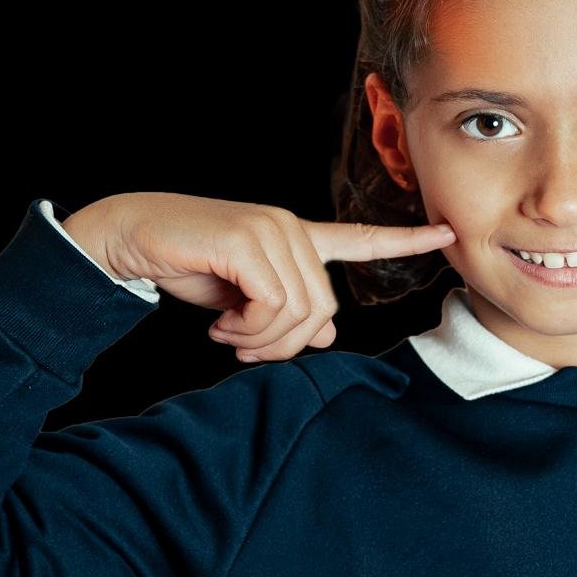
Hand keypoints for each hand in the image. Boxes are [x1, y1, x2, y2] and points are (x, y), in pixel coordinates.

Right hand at [71, 192, 456, 360]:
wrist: (128, 238)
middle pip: (323, 308)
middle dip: (285, 343)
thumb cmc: (185, 266)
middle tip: (242, 348)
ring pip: (300, 311)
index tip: (448, 235)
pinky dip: (248, 330)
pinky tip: (220, 326)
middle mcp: (288, 228)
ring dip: (262, 341)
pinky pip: (273, 305)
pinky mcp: (247, 240)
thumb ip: (286, 313)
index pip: (358, 238)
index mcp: (293, 238)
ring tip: (228, 336)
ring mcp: (270, 230)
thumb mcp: (242, 301)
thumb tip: (325, 333)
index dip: (404, 241)